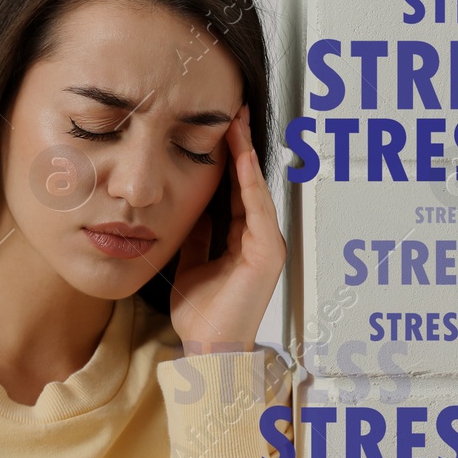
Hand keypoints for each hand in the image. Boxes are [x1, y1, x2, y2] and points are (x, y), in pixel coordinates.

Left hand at [170, 105, 285, 355]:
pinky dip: (250, 182)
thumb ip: (197, 236)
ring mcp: (266, 245)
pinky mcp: (267, 253)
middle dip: (241, 147)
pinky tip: (241, 158)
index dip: (228, 159)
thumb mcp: (192, 263)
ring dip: (247, 155)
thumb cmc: (202, 314)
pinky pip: (258, 209)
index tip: (218, 128)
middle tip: (232, 111)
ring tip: (237, 123)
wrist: (208, 347)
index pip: (235, 190)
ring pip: (256, 189)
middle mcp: (258, 238)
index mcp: (240, 240)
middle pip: (249, 183)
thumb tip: (190, 208)